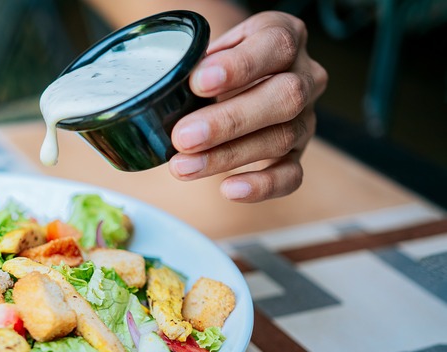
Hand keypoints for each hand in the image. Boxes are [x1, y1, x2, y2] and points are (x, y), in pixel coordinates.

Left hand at [168, 11, 327, 201]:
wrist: (231, 82)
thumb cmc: (217, 64)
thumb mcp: (209, 51)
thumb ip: (199, 63)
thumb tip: (171, 87)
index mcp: (285, 37)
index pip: (275, 46)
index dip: (239, 67)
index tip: (198, 83)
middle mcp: (305, 76)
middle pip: (284, 97)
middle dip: (229, 120)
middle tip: (184, 136)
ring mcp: (305, 117)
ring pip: (281, 138)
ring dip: (227, 156)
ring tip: (183, 166)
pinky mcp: (297, 154)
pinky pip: (292, 175)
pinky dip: (261, 185)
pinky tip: (229, 190)